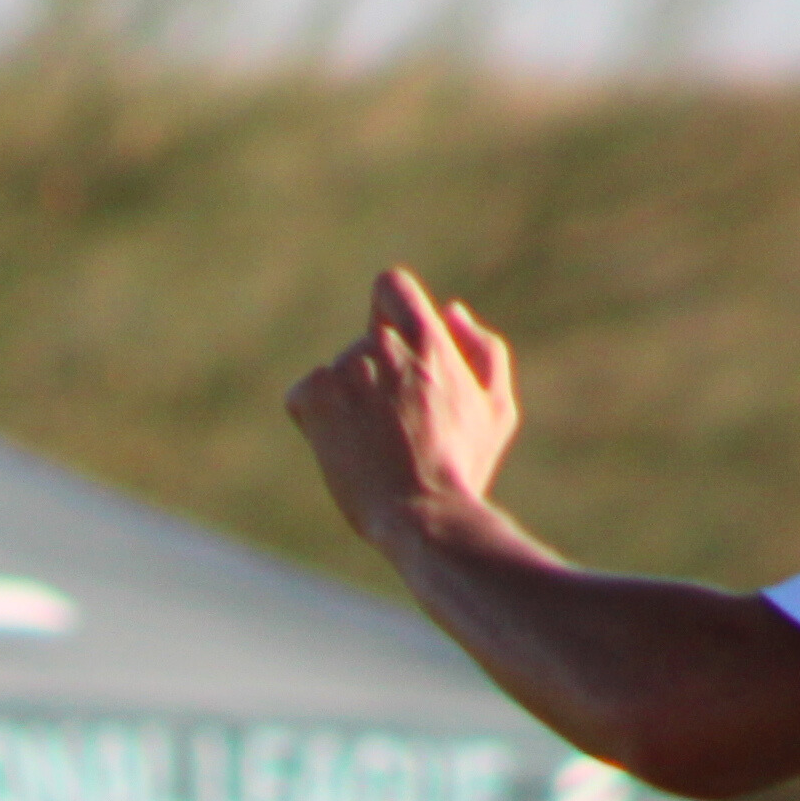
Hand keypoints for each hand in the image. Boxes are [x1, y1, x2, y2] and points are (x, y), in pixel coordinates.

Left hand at [287, 269, 523, 548]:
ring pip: (337, 373)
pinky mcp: (315, 395)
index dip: (388, 311)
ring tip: (374, 446)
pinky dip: (315, 419)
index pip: (390, 287)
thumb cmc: (462, 467)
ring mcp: (346, 368)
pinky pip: (303, 395)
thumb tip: (451, 311)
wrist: (422, 514)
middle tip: (395, 426)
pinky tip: (341, 449)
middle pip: (365, 342)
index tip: (393, 340)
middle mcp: (383, 344)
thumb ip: (482, 350)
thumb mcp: (495, 408)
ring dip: (349, 401)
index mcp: (429, 339)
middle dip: (377, 376)